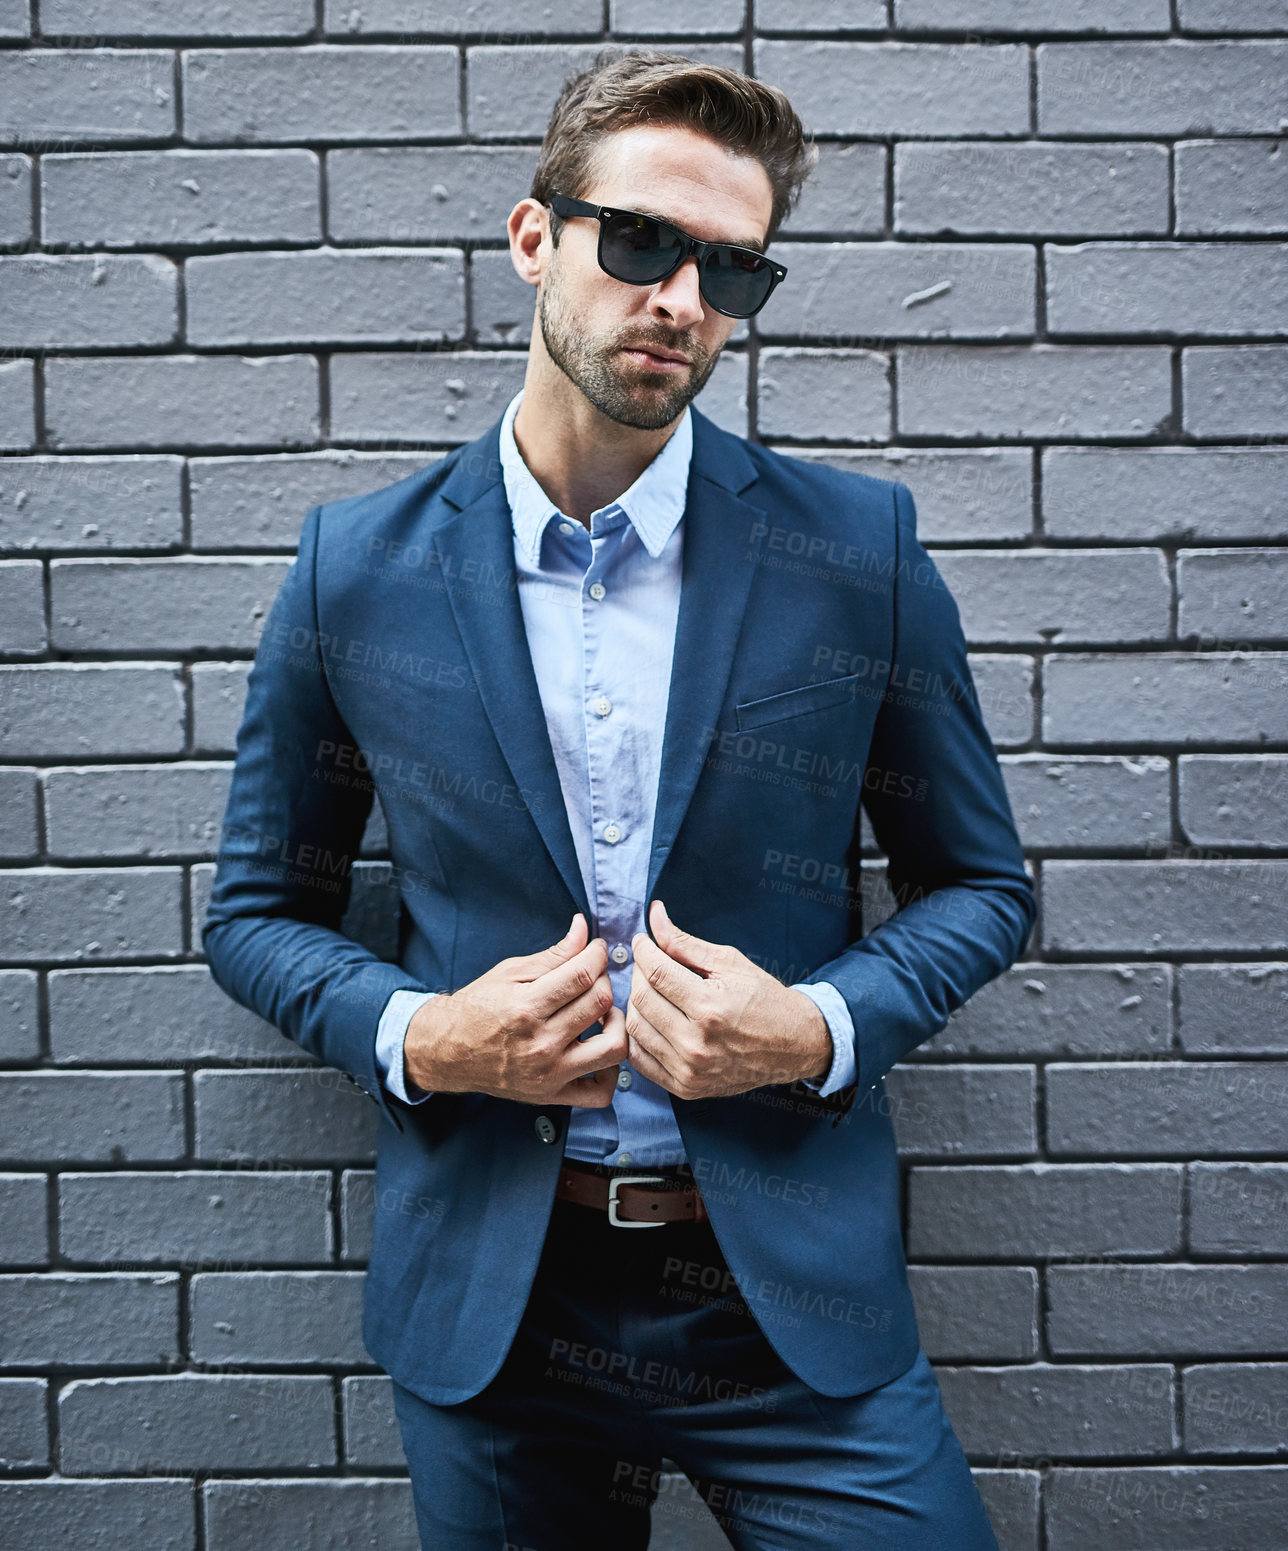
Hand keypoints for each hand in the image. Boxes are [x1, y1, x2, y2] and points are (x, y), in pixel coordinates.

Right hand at [404, 912, 627, 1106]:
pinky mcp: (553, 1095)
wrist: (448, 1051)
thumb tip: (583, 927)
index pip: (583, 974)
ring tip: (601, 1013)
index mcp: (525, 1007)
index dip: (598, 953)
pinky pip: (602, 1093)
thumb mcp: (510, 972)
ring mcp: (549, 1074)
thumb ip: (553, 954)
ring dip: (617, 1023)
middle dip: (605, 979)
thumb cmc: (479, 1007)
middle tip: (594, 976)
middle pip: (600, 1003)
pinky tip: (597, 1048)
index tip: (597, 949)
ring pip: (613, 1048)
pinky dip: (611, 1072)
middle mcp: (540, 1044)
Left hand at [625, 899, 832, 1100]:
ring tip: (652, 990)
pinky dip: (638, 1036)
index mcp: (710, 1007)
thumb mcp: (730, 963)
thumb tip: (654, 915)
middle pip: (642, 999)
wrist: (794, 1045)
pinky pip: (640, 1059)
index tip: (642, 942)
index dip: (643, 950)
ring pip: (636, 1028)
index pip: (656, 972)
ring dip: (636, 1003)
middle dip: (639, 973)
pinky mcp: (686, 1088)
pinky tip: (652, 1019)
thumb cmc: (765, 1000)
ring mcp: (690, 1070)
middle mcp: (697, 1043)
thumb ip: (685, 943)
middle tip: (649, 964)